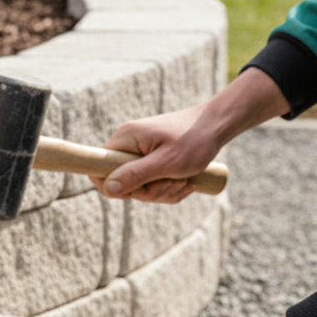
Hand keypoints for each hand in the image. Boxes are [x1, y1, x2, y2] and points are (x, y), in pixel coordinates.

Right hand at [94, 67, 291, 202]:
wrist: (218, 125)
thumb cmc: (195, 140)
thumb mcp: (167, 163)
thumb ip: (136, 175)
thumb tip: (108, 188)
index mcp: (125, 139)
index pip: (98, 167)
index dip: (112, 186)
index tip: (137, 190)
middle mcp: (129, 145)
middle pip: (122, 183)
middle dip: (149, 191)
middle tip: (173, 183)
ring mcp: (140, 153)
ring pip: (139, 187)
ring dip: (163, 191)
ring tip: (185, 182)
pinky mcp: (152, 159)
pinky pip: (152, 184)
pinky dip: (168, 188)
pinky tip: (186, 183)